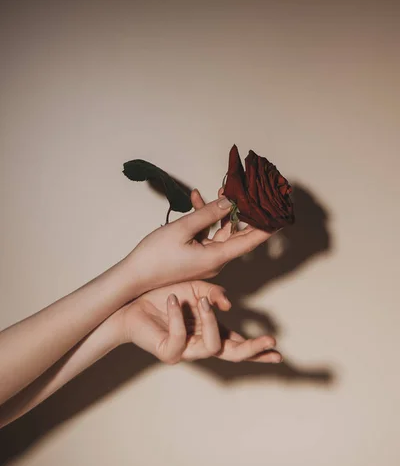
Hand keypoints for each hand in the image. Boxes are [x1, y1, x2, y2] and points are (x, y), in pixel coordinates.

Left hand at [115, 280, 281, 363]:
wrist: (130, 302)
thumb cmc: (163, 295)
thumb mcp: (194, 288)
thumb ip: (213, 294)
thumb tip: (226, 304)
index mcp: (209, 329)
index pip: (237, 342)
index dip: (256, 347)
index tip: (276, 349)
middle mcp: (200, 342)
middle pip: (232, 354)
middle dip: (252, 349)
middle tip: (269, 340)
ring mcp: (185, 350)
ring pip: (212, 346)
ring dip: (210, 321)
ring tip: (201, 300)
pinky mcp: (168, 352)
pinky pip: (179, 337)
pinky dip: (178, 316)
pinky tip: (173, 300)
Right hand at [124, 191, 271, 295]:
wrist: (134, 277)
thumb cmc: (155, 257)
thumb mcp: (182, 229)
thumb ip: (207, 214)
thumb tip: (230, 203)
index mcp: (217, 257)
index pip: (250, 240)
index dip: (267, 227)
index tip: (281, 215)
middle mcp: (215, 260)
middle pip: (237, 233)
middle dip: (243, 211)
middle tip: (250, 192)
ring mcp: (205, 259)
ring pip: (220, 231)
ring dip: (220, 211)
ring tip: (221, 189)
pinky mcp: (195, 256)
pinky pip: (206, 235)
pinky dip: (204, 219)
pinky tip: (197, 199)